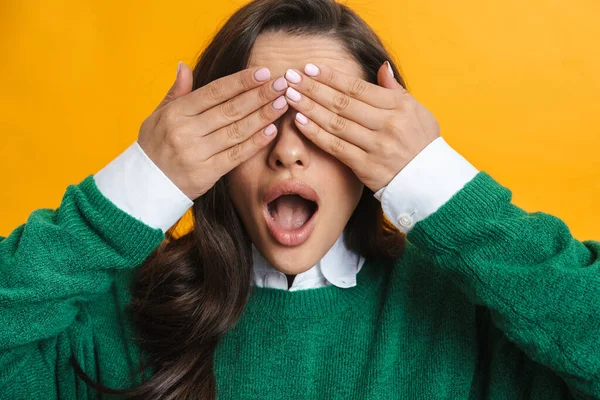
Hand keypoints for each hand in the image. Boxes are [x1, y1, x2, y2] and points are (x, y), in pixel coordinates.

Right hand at [137, 62, 289, 199]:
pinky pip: (236, 155)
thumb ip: (176, 92)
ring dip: (263, 116)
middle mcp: (186, 131)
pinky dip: (255, 142)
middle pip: (230, 110)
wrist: (145, 185)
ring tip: (282, 103)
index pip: (214, 92)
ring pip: (237, 131)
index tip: (262, 72)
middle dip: (259, 95)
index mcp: (176, 113)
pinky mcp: (207, 173)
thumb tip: (185, 65)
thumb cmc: (154, 146)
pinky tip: (271, 131)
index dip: (240, 82)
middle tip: (281, 84)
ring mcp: (197, 153)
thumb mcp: (158, 116)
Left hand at [283, 62, 439, 192]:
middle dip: (313, 88)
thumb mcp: (418, 111)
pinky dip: (316, 133)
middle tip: (291, 77)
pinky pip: (336, 147)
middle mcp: (388, 124)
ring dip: (309, 108)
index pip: (358, 88)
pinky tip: (299, 121)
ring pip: (336, 123)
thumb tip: (381, 66)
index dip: (331, 77)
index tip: (310, 68)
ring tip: (290, 96)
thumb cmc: (422, 142)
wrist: (431, 181)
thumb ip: (396, 89)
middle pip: (342, 103)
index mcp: (399, 106)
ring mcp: (376, 146)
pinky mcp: (366, 166)